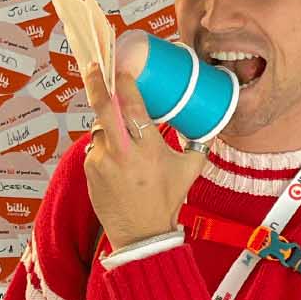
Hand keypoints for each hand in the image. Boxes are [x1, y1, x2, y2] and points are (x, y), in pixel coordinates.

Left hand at [81, 64, 205, 248]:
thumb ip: (198, 142)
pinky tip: (119, 162)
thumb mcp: (190, 168)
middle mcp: (122, 152)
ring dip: (110, 125)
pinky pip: (97, 147)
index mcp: (148, 148)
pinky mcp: (90, 170)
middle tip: (95, 66)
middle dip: (97, 82)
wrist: (142, 233)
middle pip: (104, 108)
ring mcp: (102, 160)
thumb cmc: (168, 200)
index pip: (132, 106)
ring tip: (124, 138)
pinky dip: (107, 147)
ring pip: (101, 128)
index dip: (125, 84)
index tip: (122, 68)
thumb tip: (210, 120)